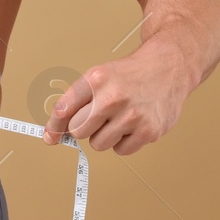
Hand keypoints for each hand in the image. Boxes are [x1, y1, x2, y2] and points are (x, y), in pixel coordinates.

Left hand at [41, 39, 196, 155]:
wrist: (168, 68)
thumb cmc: (129, 75)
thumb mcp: (99, 77)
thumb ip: (75, 102)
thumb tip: (52, 135)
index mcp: (96, 80)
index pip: (63, 110)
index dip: (54, 126)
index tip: (50, 136)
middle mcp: (113, 97)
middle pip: (78, 131)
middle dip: (84, 127)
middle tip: (99, 116)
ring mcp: (132, 115)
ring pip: (98, 144)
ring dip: (104, 135)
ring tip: (119, 118)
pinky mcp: (148, 131)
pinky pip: (120, 151)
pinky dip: (124, 142)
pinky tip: (133, 124)